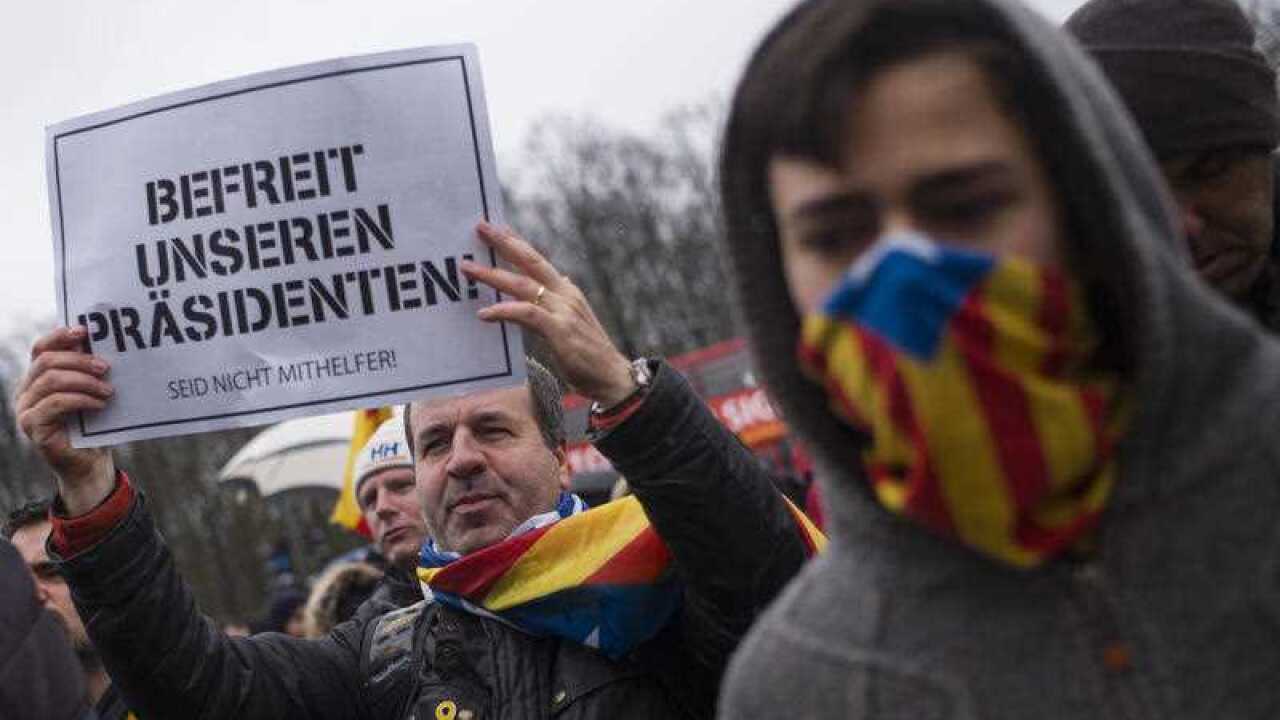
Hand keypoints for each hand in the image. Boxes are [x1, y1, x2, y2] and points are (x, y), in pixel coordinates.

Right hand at [15, 326, 116, 513]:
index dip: (60, 336)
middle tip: (106, 367)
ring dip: (84, 381)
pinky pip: (56, 403)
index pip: (41, 348)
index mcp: (37, 378)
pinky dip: (81, 399)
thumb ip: (90, 372)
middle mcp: (26, 391)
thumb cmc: (93, 425)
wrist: (90, 463)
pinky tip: (100, 404)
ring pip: (51, 380)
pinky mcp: (32, 426)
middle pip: (47, 361)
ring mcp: (25, 409)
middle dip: (79, 360)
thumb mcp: (92, 393)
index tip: (85, 331)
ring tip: (108, 390)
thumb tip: (106, 344)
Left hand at [462, 222, 635, 405]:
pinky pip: (526, 314)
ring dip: (493, 275)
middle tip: (480, 227)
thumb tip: (557, 281)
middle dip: (504, 243)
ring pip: (522, 285)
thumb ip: (559, 302)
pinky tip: (485, 314)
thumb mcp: (572, 321)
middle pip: (530, 261)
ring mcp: (563, 311)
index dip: (517, 242)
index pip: (538, 260)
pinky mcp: (560, 330)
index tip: (497, 227)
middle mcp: (565, 294)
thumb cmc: (589, 355)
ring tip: (468, 269)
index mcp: (567, 291)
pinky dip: (504, 311)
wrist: (612, 377)